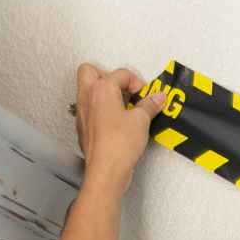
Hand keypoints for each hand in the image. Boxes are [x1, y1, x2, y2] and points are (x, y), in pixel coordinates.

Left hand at [73, 64, 161, 186]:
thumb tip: (157, 98)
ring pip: (87, 89)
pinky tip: (116, 122)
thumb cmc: (118, 144)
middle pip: (91, 71)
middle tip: (125, 90)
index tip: (146, 96)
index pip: (121, 74)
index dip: (137, 83)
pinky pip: (89, 108)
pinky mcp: (83, 125)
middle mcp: (87, 96)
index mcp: (101, 88)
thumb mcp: (141, 120)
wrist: (106, 168)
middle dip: (109, 76)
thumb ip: (149, 105)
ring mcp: (82, 111)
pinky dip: (101, 109)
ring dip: (104, 93)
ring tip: (122, 106)